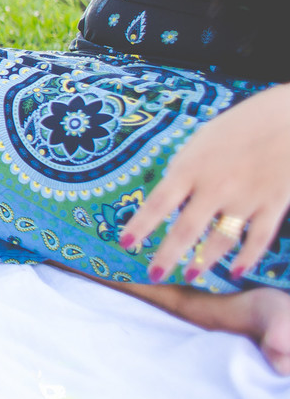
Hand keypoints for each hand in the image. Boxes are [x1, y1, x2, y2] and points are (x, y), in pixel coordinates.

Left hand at [120, 85, 289, 281]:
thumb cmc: (242, 123)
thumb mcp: (203, 139)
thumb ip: (188, 168)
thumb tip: (173, 193)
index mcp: (192, 166)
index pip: (158, 202)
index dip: (140, 226)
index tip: (125, 243)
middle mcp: (215, 187)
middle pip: (186, 229)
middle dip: (167, 255)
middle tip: (153, 275)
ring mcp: (246, 199)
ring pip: (220, 240)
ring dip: (204, 260)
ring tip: (191, 274)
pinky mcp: (273, 205)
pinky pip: (258, 239)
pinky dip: (247, 257)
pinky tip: (235, 270)